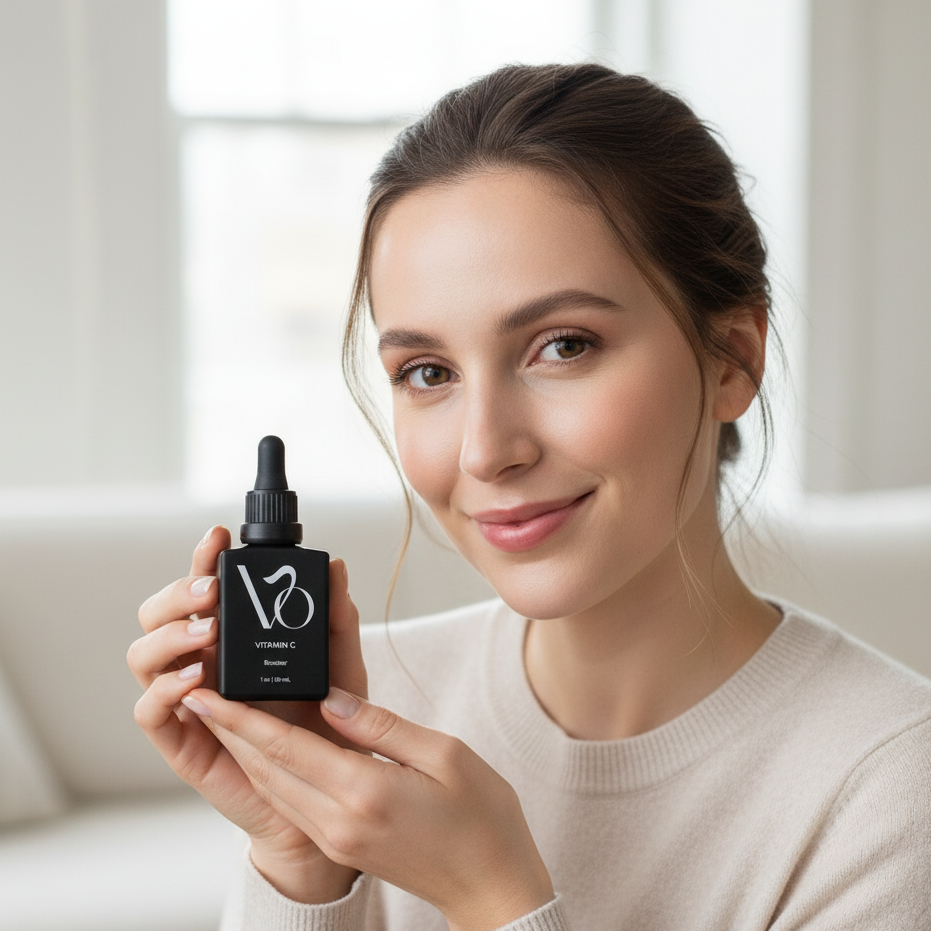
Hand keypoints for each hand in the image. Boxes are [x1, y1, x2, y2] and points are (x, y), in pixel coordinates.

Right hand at [127, 526, 366, 902]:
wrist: (323, 792)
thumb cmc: (326, 724)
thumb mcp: (340, 665)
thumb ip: (337, 620)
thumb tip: (336, 568)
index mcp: (232, 637)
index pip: (204, 589)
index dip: (203, 558)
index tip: (218, 536)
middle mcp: (201, 661)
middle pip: (158, 614)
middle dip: (178, 593)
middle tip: (213, 592)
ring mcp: (187, 699)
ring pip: (143, 655)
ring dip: (169, 636)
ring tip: (208, 633)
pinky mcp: (181, 740)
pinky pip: (148, 711)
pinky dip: (163, 690)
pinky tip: (194, 681)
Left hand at [180, 686, 554, 930]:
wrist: (492, 887)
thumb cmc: (481, 817)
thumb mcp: (445, 754)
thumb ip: (381, 726)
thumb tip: (332, 700)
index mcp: (364, 791)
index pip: (285, 746)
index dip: (240, 719)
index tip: (206, 694)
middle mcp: (338, 819)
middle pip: (267, 768)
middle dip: (230, 730)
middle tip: (201, 695)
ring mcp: (337, 837)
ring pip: (275, 787)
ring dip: (245, 752)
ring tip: (223, 716)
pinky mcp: (342, 844)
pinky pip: (293, 802)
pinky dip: (271, 772)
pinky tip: (267, 751)